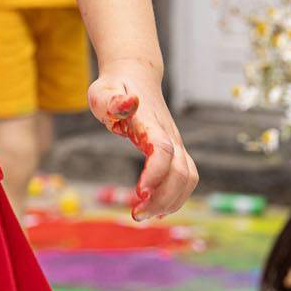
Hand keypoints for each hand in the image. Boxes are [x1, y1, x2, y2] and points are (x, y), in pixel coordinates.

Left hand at [88, 65, 196, 221]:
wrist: (136, 76)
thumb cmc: (115, 85)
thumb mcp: (102, 90)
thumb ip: (111, 101)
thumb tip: (129, 104)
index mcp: (150, 123)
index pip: (162, 150)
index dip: (155, 174)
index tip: (138, 193)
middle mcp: (169, 135)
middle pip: (180, 172)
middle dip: (161, 198)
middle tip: (135, 214)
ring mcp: (176, 144)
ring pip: (188, 178)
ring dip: (170, 202)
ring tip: (143, 214)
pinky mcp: (176, 151)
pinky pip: (186, 179)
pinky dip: (175, 198)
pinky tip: (156, 210)